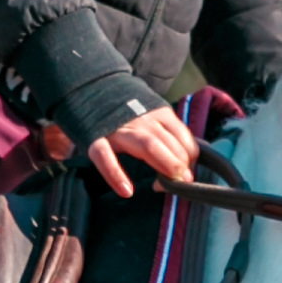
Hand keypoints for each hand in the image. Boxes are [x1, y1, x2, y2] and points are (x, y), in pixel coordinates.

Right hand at [85, 101, 200, 198]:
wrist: (92, 91)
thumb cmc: (129, 116)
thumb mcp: (154, 119)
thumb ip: (170, 140)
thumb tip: (188, 171)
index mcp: (159, 114)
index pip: (183, 138)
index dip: (189, 160)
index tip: (186, 176)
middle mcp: (142, 120)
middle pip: (168, 143)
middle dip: (179, 166)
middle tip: (181, 185)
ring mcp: (119, 129)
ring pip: (147, 145)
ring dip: (162, 165)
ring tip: (163, 187)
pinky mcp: (96, 138)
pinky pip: (105, 157)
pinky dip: (115, 174)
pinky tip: (126, 191)